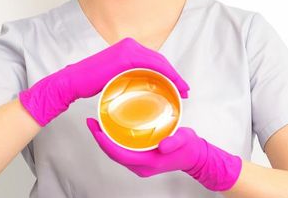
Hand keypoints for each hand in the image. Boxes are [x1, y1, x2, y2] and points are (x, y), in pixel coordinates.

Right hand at [19, 37, 189, 125]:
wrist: (72, 82)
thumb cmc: (89, 83)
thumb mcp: (113, 76)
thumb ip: (127, 75)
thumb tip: (138, 85)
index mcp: (127, 48)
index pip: (154, 60)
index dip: (169, 72)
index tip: (179, 86)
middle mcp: (130, 45)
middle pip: (160, 60)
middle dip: (175, 75)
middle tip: (185, 90)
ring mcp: (128, 49)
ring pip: (160, 63)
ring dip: (174, 77)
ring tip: (182, 91)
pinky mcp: (126, 57)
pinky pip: (152, 65)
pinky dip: (165, 75)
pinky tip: (172, 85)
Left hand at [86, 119, 241, 190]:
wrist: (195, 156)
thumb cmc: (189, 148)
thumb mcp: (184, 140)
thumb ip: (175, 141)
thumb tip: (163, 145)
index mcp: (148, 162)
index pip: (119, 154)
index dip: (105, 142)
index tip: (96, 129)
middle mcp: (141, 165)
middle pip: (113, 154)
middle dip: (100, 139)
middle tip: (92, 121)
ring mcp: (140, 163)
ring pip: (116, 153)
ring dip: (105, 140)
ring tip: (98, 123)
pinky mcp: (141, 158)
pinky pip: (122, 151)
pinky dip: (114, 140)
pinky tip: (111, 129)